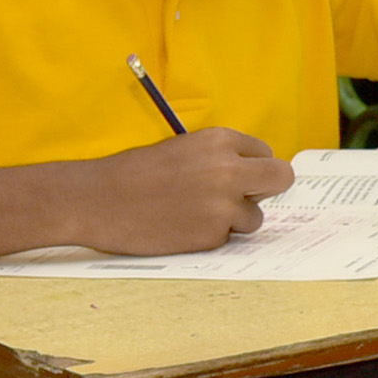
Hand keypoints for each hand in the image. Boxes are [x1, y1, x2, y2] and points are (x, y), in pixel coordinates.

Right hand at [69, 130, 293, 253]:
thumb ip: (220, 159)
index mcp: (220, 140)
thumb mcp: (181, 149)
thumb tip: (255, 176)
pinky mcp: (213, 234)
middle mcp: (229, 169)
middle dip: (268, 189)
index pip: (265, 154)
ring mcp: (223, 204)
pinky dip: (210, 236)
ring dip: (234, 220)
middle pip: (282, 178)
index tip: (239, 176)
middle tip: (249, 197)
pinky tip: (181, 228)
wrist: (95, 200)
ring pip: (255, 217)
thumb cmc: (133, 173)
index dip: (252, 168)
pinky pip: (228, 238)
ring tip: (195, 215)